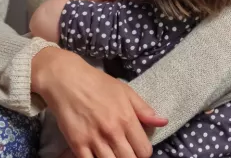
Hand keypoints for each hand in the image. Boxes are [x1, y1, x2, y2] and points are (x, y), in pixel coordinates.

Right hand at [32, 47, 166, 157]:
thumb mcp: (126, 92)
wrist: (68, 81)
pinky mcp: (76, 144)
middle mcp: (113, 132)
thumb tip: (163, 122)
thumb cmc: (99, 84)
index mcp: (128, 119)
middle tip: (126, 152)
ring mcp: (94, 140)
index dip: (143, 152)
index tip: (138, 148)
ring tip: (113, 153)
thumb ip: (145, 110)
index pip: (144, 150)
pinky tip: (98, 155)